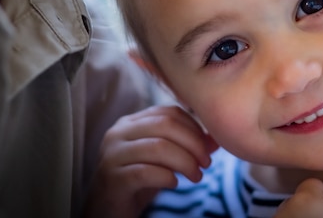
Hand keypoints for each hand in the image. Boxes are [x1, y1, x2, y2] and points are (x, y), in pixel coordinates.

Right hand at [83, 105, 215, 217]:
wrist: (106, 209)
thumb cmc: (138, 181)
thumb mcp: (163, 160)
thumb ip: (185, 145)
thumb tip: (215, 140)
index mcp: (131, 122)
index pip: (169, 113)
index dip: (194, 127)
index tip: (208, 147)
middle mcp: (118, 132)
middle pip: (165, 125)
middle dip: (193, 143)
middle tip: (206, 163)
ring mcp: (112, 154)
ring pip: (158, 147)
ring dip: (185, 162)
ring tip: (196, 176)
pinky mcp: (112, 178)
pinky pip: (146, 172)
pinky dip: (167, 177)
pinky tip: (174, 184)